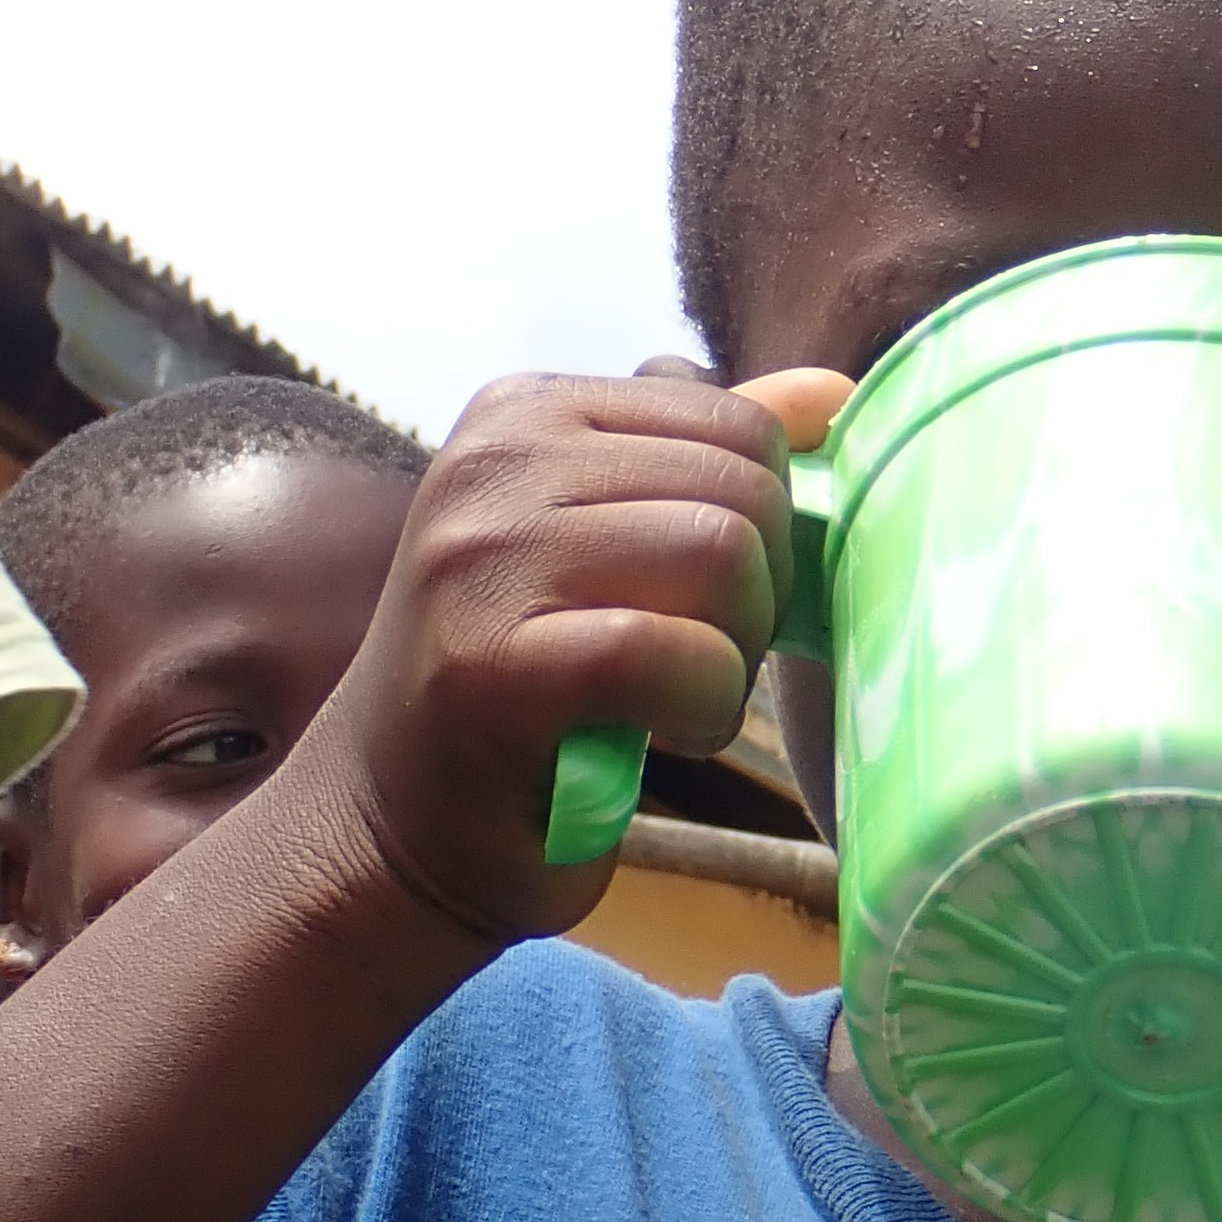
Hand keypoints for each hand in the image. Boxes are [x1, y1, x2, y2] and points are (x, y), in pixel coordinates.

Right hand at [278, 361, 805, 955]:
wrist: (393, 827)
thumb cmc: (523, 691)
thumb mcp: (609, 545)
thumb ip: (705, 461)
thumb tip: (827, 394)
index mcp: (525, 411)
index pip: (737, 425)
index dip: (761, 531)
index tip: (697, 604)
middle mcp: (492, 461)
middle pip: (743, 490)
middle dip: (757, 595)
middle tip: (691, 664)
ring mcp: (481, 558)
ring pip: (722, 556)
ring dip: (734, 654)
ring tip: (672, 699)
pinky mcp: (491, 665)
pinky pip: (674, 651)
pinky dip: (704, 706)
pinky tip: (663, 734)